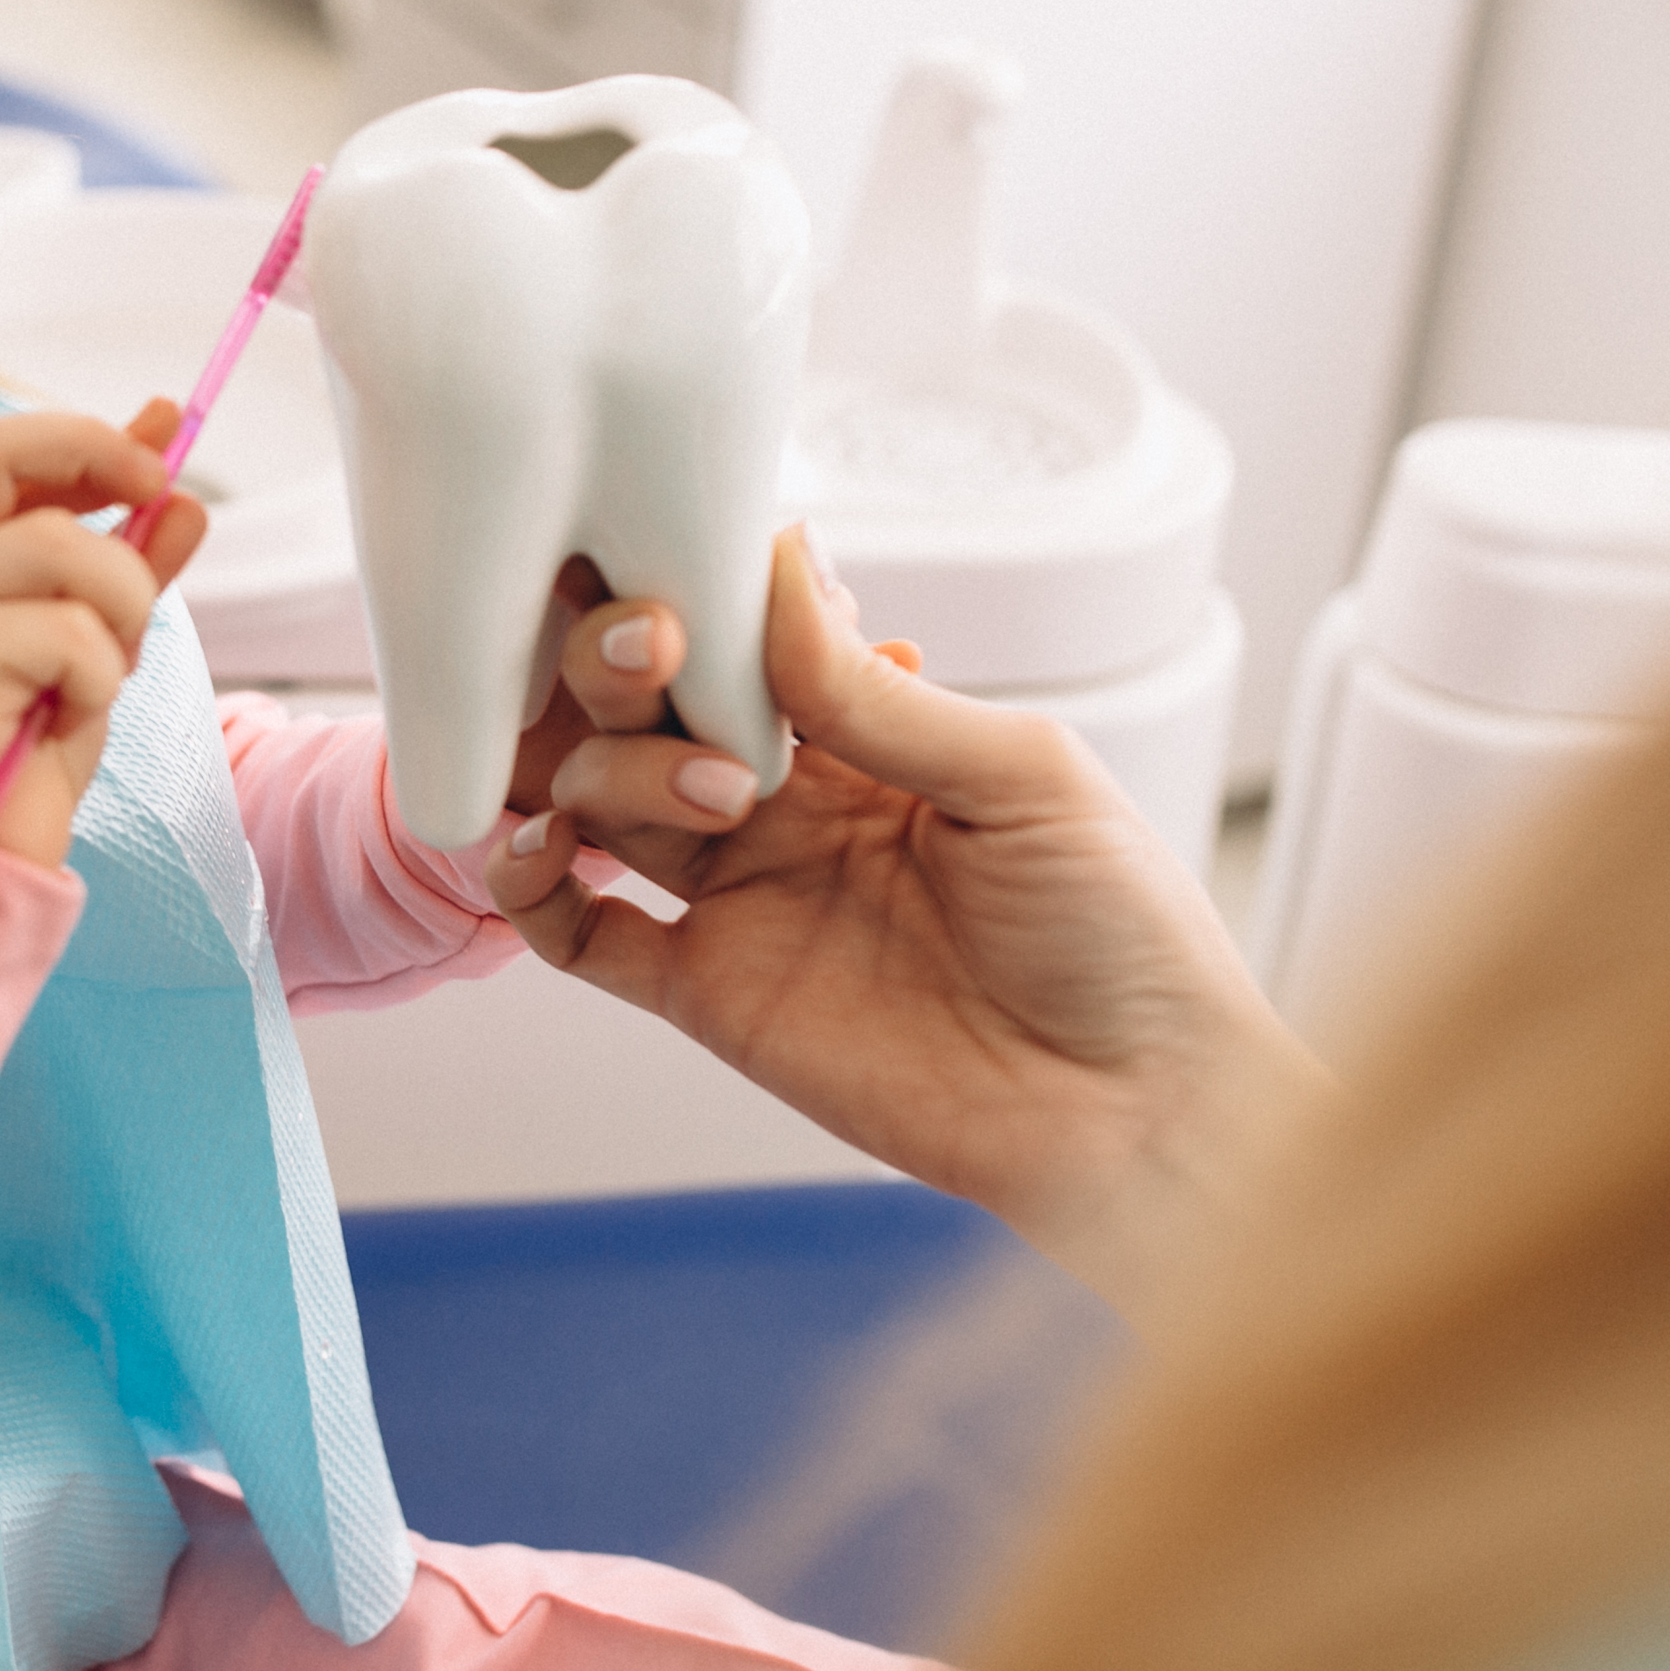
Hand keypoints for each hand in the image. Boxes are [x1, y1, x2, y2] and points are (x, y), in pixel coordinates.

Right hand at [0, 402, 206, 874]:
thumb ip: (127, 553)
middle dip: (94, 456)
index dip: (78, 436)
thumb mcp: (95, 630)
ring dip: (123, 606)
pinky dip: (100, 676)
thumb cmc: (28, 738)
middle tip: (162, 492)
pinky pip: (70, 632)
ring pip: (63, 547)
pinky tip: (68, 713)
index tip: (157, 450)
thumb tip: (182, 488)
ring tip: (103, 669)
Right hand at [486, 527, 1327, 1316]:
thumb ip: (873, 694)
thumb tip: (773, 558)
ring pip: (598, 798)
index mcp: (861, 732)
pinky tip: (537, 851)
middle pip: (642, 705)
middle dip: (621, 662)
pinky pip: (582, 935)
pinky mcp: (711, 993)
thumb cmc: (1123, 936)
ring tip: (702, 789)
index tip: (670, 556)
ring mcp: (740, 896)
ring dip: (604, 767)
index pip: (735, 635)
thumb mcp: (1022, 777)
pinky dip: (530, 889)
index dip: (691, 593)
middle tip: (653, 648)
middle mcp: (784, 802)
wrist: (1138, 1113)